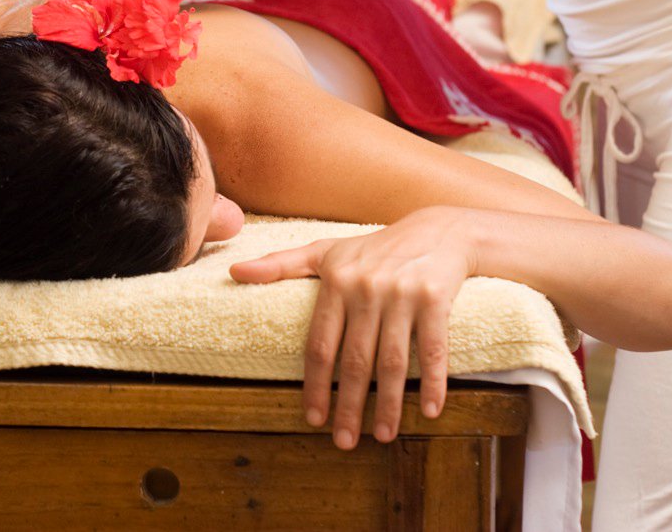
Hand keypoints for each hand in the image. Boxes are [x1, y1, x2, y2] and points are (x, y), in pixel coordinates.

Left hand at [229, 207, 477, 449]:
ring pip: (393, 361)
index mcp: (335, 282)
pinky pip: (432, 348)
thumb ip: (279, 265)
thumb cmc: (373, 249)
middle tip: (344, 441)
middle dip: (348, 405)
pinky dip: (434, 382)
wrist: (437, 230)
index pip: (320, 344)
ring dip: (387, 404)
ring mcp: (401, 295)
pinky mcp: (435, 299)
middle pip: (355, 360)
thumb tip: (234, 271)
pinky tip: (429, 411)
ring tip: (382, 436)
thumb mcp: (324, 251)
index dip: (315, 385)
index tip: (313, 418)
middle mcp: (366, 289)